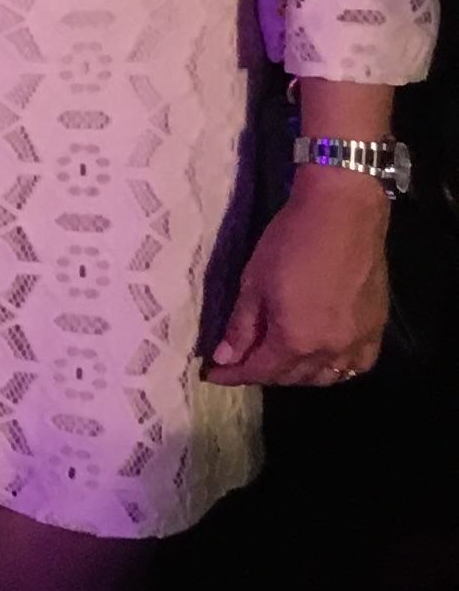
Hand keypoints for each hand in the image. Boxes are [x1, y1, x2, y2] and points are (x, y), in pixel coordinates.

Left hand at [210, 171, 394, 386]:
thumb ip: (241, 326)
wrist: (343, 214)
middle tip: (240, 362)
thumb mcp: (253, 283)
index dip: (234, 374)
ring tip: (277, 361)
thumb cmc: (291, 243)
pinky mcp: (377, 328)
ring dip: (298, 375)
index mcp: (297, 340)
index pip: (260, 370)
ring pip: (326, 376)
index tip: (212, 374)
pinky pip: (358, 364)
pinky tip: (322, 358)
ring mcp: (358, 341)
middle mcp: (331, 350)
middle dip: (263, 373)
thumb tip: (224, 357)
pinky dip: (337, 368)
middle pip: (292, 377)